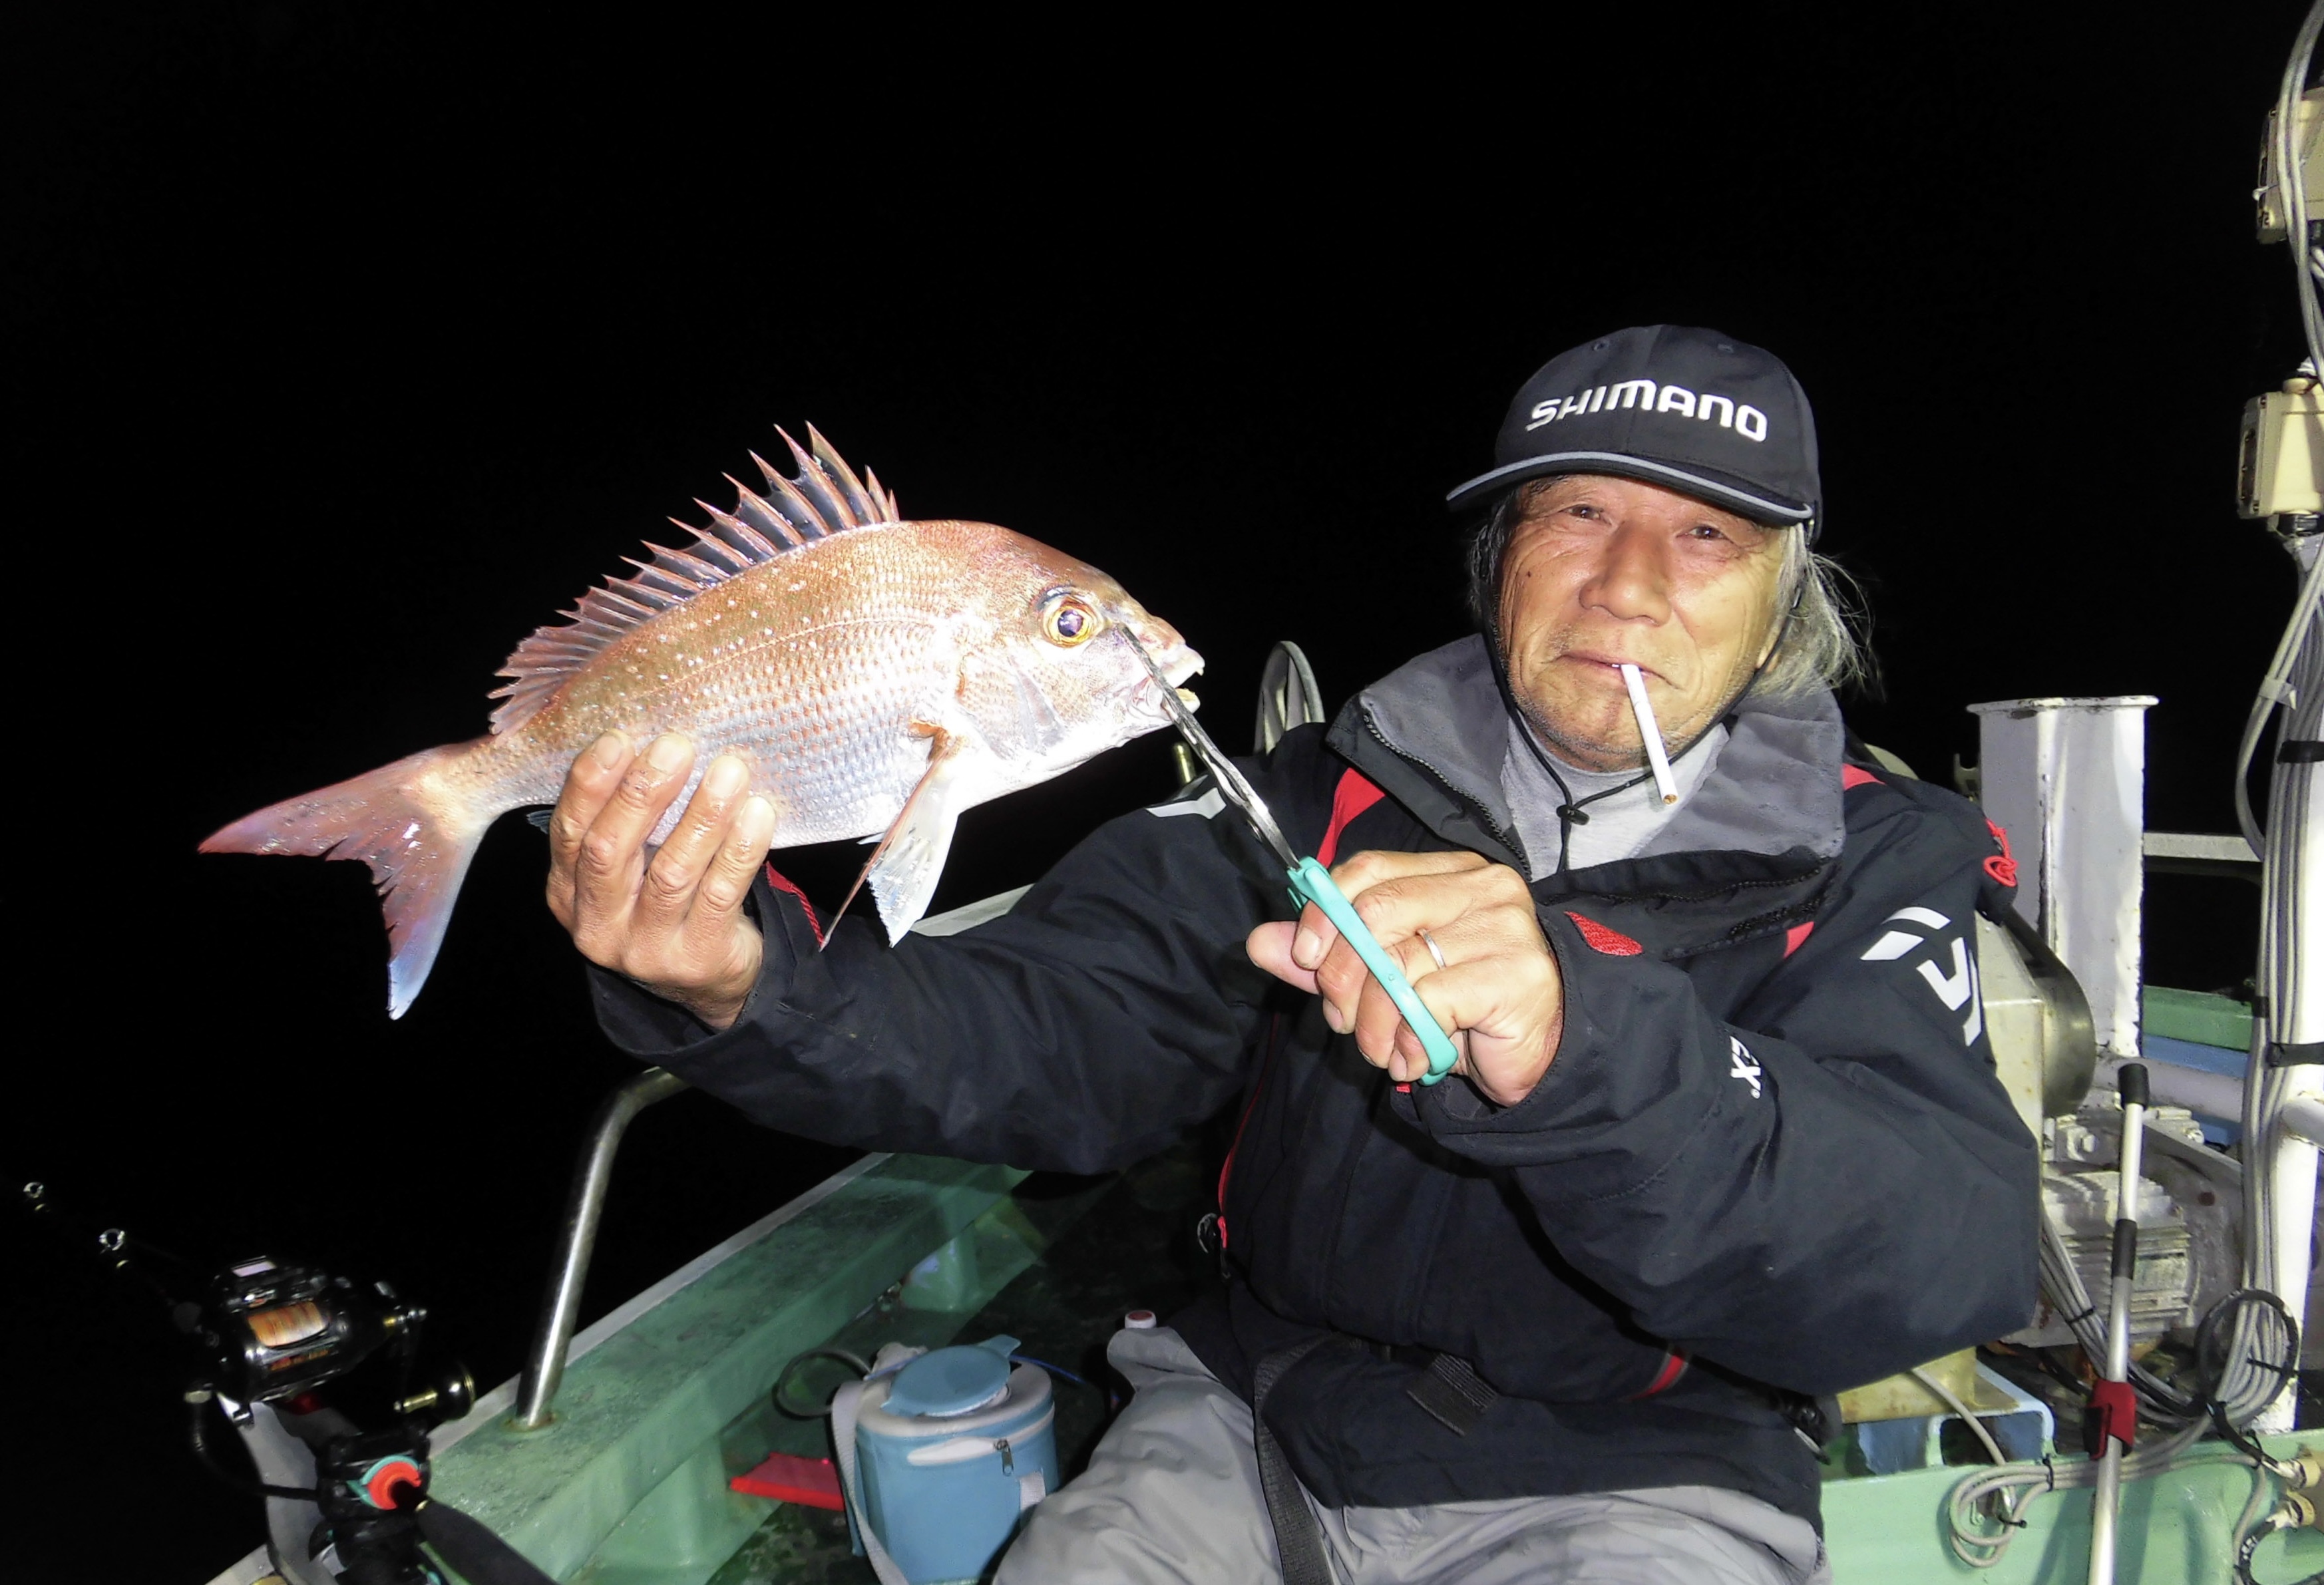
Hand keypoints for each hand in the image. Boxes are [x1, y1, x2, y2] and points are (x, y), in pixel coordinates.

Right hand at [545, 731, 773, 1030]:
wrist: (707, 980)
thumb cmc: (665, 900)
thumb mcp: (629, 868)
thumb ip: (626, 819)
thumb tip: (654, 738)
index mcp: (568, 893)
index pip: (568, 832)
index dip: (590, 784)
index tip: (620, 737)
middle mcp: (597, 926)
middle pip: (609, 851)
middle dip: (642, 792)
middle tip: (677, 745)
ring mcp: (645, 949)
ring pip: (671, 873)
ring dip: (702, 816)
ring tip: (730, 770)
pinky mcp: (696, 959)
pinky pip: (721, 896)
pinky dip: (740, 850)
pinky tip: (758, 813)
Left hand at [1246, 850, 1563, 1105]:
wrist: (1536, 1054)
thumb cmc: (1461, 1007)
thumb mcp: (1386, 978)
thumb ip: (1328, 957)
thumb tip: (1259, 941)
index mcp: (1449, 872)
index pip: (1369, 870)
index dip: (1326, 911)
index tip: (1306, 957)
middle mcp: (1481, 887)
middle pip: (1376, 913)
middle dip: (1343, 976)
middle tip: (1342, 1021)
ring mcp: (1503, 927)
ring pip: (1398, 966)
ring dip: (1373, 1024)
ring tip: (1382, 1050)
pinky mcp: (1515, 973)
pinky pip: (1430, 1003)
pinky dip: (1407, 1042)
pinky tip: (1416, 1059)